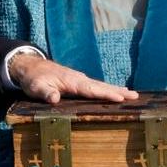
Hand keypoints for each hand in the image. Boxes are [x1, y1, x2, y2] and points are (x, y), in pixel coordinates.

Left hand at [8, 55, 138, 102]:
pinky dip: (107, 89)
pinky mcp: (78, 82)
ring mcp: (79, 80)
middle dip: (118, 91)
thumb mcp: (36, 87)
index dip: (106, 94)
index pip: (91, 89)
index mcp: (71, 81)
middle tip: (135, 96)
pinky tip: (115, 93)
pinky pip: (95, 86)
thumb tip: (54, 99)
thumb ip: (45, 92)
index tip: (121, 98)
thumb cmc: (34, 79)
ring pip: (100, 85)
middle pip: (101, 86)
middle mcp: (78, 79)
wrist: (31, 66)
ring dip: (116, 90)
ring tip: (132, 95)